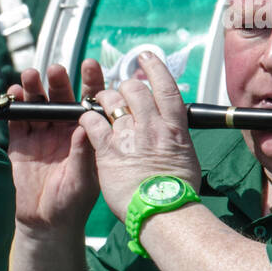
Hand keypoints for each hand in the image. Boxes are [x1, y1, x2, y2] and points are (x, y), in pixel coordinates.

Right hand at [7, 59, 103, 236]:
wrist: (46, 223)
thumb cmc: (73, 203)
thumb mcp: (83, 179)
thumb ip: (83, 153)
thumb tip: (84, 125)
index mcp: (85, 134)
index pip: (90, 102)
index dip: (92, 82)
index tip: (91, 64)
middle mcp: (64, 129)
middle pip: (61, 98)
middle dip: (58, 82)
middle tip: (55, 70)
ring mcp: (41, 134)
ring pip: (38, 104)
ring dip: (34, 88)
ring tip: (30, 76)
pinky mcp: (20, 141)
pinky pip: (17, 118)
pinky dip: (15, 105)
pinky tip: (14, 93)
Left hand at [76, 52, 200, 216]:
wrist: (164, 213)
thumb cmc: (178, 194)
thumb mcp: (186, 159)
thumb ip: (176, 141)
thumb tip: (175, 135)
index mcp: (175, 128)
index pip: (166, 87)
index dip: (154, 68)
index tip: (146, 57)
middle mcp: (152, 126)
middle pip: (135, 90)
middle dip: (124, 85)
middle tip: (119, 88)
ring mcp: (129, 136)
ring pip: (112, 102)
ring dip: (103, 98)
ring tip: (99, 100)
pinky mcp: (108, 150)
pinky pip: (93, 124)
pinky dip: (87, 118)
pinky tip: (84, 118)